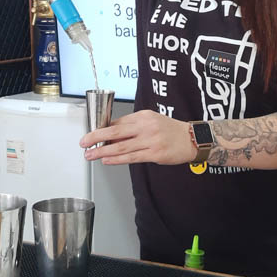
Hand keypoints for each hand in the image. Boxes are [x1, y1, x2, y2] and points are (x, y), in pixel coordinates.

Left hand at [80, 110, 194, 165]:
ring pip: (121, 147)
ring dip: (102, 151)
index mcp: (143, 116)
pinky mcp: (155, 154)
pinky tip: (106, 160)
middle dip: (96, 137)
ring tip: (90, 155)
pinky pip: (132, 157)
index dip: (101, 129)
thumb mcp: (152, 120)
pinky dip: (116, 159)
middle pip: (115, 132)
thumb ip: (133, 126)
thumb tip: (111, 133)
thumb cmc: (171, 130)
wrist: (192, 139)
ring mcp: (151, 140)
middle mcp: (146, 126)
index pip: (117, 122)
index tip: (90, 135)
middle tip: (84, 142)